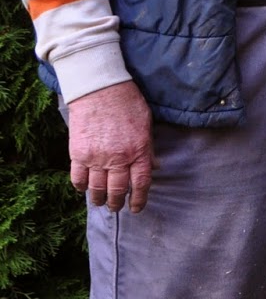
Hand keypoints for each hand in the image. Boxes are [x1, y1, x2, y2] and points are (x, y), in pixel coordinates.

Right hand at [67, 80, 153, 213]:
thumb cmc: (128, 104)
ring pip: (97, 188)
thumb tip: (153, 167)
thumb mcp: (147, 125)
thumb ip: (149, 148)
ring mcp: (96, 157)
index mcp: (139, 151)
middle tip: (116, 207)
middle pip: (118, 190)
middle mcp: (118, 158)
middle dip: (117, 202)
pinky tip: (84, 189)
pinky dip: (81, 186)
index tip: (136, 208)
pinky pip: (78, 178)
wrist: (100, 90)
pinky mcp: (78, 154)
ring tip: (100, 202)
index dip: (139, 199)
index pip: (141, 183)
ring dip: (99, 199)